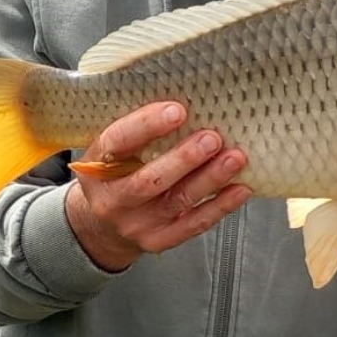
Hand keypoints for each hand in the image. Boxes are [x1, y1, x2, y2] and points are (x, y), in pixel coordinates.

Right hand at [66, 102, 250, 271]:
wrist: (102, 226)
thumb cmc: (115, 175)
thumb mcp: (111, 151)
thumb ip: (136, 130)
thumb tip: (184, 95)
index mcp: (97, 166)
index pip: (118, 142)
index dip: (146, 125)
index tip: (177, 110)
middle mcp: (112, 199)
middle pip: (149, 180)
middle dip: (184, 158)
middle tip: (212, 138)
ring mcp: (135, 224)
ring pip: (177, 201)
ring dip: (210, 179)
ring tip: (235, 158)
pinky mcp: (157, 241)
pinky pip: (193, 225)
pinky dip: (220, 206)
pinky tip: (240, 188)